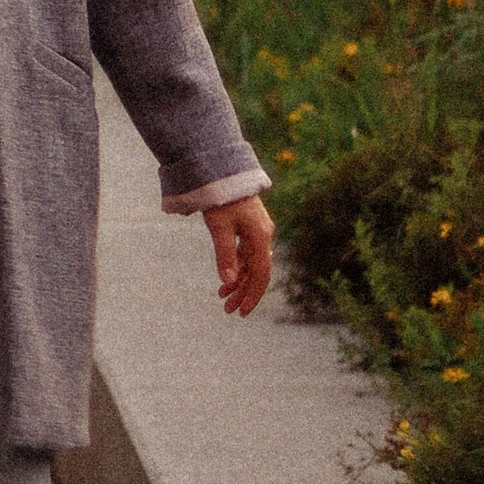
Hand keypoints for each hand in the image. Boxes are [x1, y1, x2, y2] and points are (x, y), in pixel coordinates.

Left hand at [204, 193, 274, 316]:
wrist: (222, 172)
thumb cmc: (220, 198)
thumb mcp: (219, 227)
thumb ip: (225, 255)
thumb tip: (229, 281)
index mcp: (261, 237)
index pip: (261, 274)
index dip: (252, 295)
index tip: (242, 312)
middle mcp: (264, 236)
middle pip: (258, 272)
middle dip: (243, 292)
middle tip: (228, 310)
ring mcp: (259, 232)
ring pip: (252, 264)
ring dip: (239, 281)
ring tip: (222, 296)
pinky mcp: (251, 228)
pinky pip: (247, 254)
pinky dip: (238, 267)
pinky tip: (228, 278)